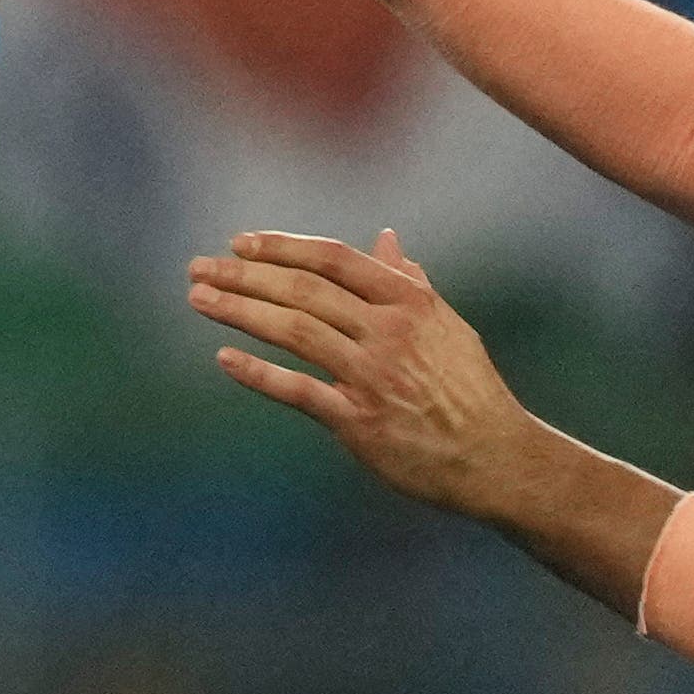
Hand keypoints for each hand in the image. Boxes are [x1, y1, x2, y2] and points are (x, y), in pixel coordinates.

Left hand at [188, 228, 552, 517]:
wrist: (495, 455)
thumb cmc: (469, 390)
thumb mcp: (447, 326)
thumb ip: (409, 282)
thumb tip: (386, 238)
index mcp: (408, 302)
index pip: (334, 259)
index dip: (283, 247)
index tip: (239, 242)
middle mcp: (389, 331)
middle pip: (304, 290)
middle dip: (245, 275)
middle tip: (198, 267)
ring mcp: (373, 375)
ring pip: (295, 330)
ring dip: (241, 312)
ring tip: (198, 299)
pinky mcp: (360, 421)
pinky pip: (300, 391)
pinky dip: (259, 374)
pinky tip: (224, 359)